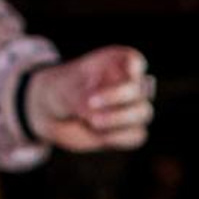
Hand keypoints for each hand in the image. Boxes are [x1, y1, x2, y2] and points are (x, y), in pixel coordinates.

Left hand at [26, 47, 154, 152]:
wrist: (54, 114)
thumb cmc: (62, 90)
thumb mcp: (66, 88)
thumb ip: (81, 98)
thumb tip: (95, 118)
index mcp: (117, 62)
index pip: (135, 62)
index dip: (134, 69)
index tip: (127, 73)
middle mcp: (128, 84)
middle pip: (141, 89)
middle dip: (118, 96)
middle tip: (90, 102)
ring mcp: (131, 108)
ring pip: (143, 113)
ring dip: (118, 118)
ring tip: (92, 121)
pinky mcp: (129, 131)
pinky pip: (137, 135)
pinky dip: (120, 136)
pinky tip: (99, 134)